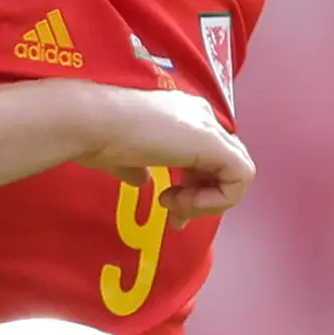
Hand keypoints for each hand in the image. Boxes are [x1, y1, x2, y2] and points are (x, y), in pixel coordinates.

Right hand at [66, 85, 252, 219]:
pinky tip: (184, 203)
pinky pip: (240, 178)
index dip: (194, 189)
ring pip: (238, 173)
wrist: (92, 123)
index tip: (168, 208)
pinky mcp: (214, 143)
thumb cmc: (96, 137)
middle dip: (203, 199)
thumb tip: (141, 180)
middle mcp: (201, 117)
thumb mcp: (121, 157)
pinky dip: (216, 200)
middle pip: (225, 166)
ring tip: (175, 208)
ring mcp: (209, 128)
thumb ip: (136, 167)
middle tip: (175, 217)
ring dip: (208, 202)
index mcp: (181, 117)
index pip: (207, 157)